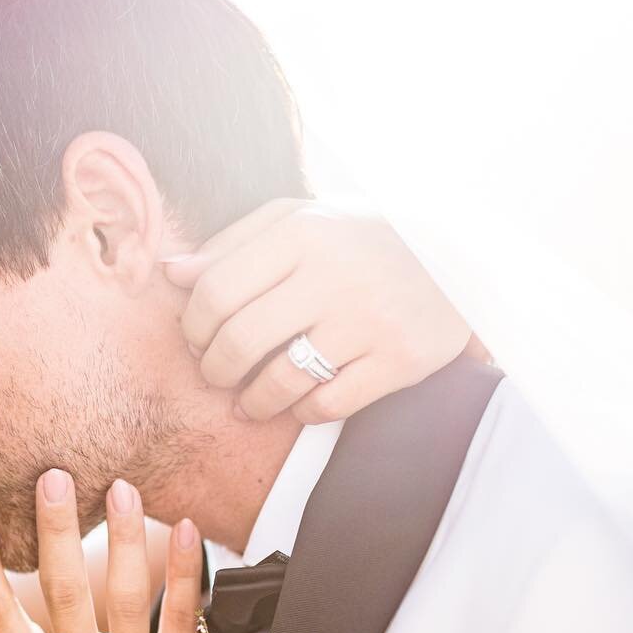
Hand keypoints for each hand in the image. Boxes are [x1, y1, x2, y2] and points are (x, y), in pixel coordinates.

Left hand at [165, 198, 478, 423]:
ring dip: (252, 402)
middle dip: (214, 370)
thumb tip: (172, 273)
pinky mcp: (400, 360)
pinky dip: (303, 412)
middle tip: (217, 375)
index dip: (193, 326)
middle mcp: (335, 274)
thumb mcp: (302, 221)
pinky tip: (300, 402)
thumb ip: (234, 243)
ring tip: (249, 401)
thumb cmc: (360, 241)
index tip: (198, 339)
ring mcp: (369, 319)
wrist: (461, 261)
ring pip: (279, 382)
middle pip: (239, 341)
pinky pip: (326, 405)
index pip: (216, 290)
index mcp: (303, 233)